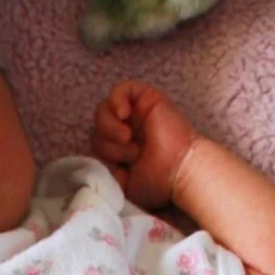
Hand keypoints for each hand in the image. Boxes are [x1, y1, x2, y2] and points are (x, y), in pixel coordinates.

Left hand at [91, 81, 200, 210]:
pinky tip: (124, 115)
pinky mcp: (147, 98)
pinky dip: (117, 100)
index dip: (103, 155)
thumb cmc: (158, 181)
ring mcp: (138, 112)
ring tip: (128, 138)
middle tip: (131, 154)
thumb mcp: (123, 185)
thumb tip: (94, 162)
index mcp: (123, 146)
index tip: (122, 168)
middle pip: (97, 126)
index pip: (97, 141)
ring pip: (105, 108)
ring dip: (110, 127)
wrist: (179, 171)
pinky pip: (121, 89)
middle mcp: (130, 127)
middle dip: (107, 144)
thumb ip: (106, 172)